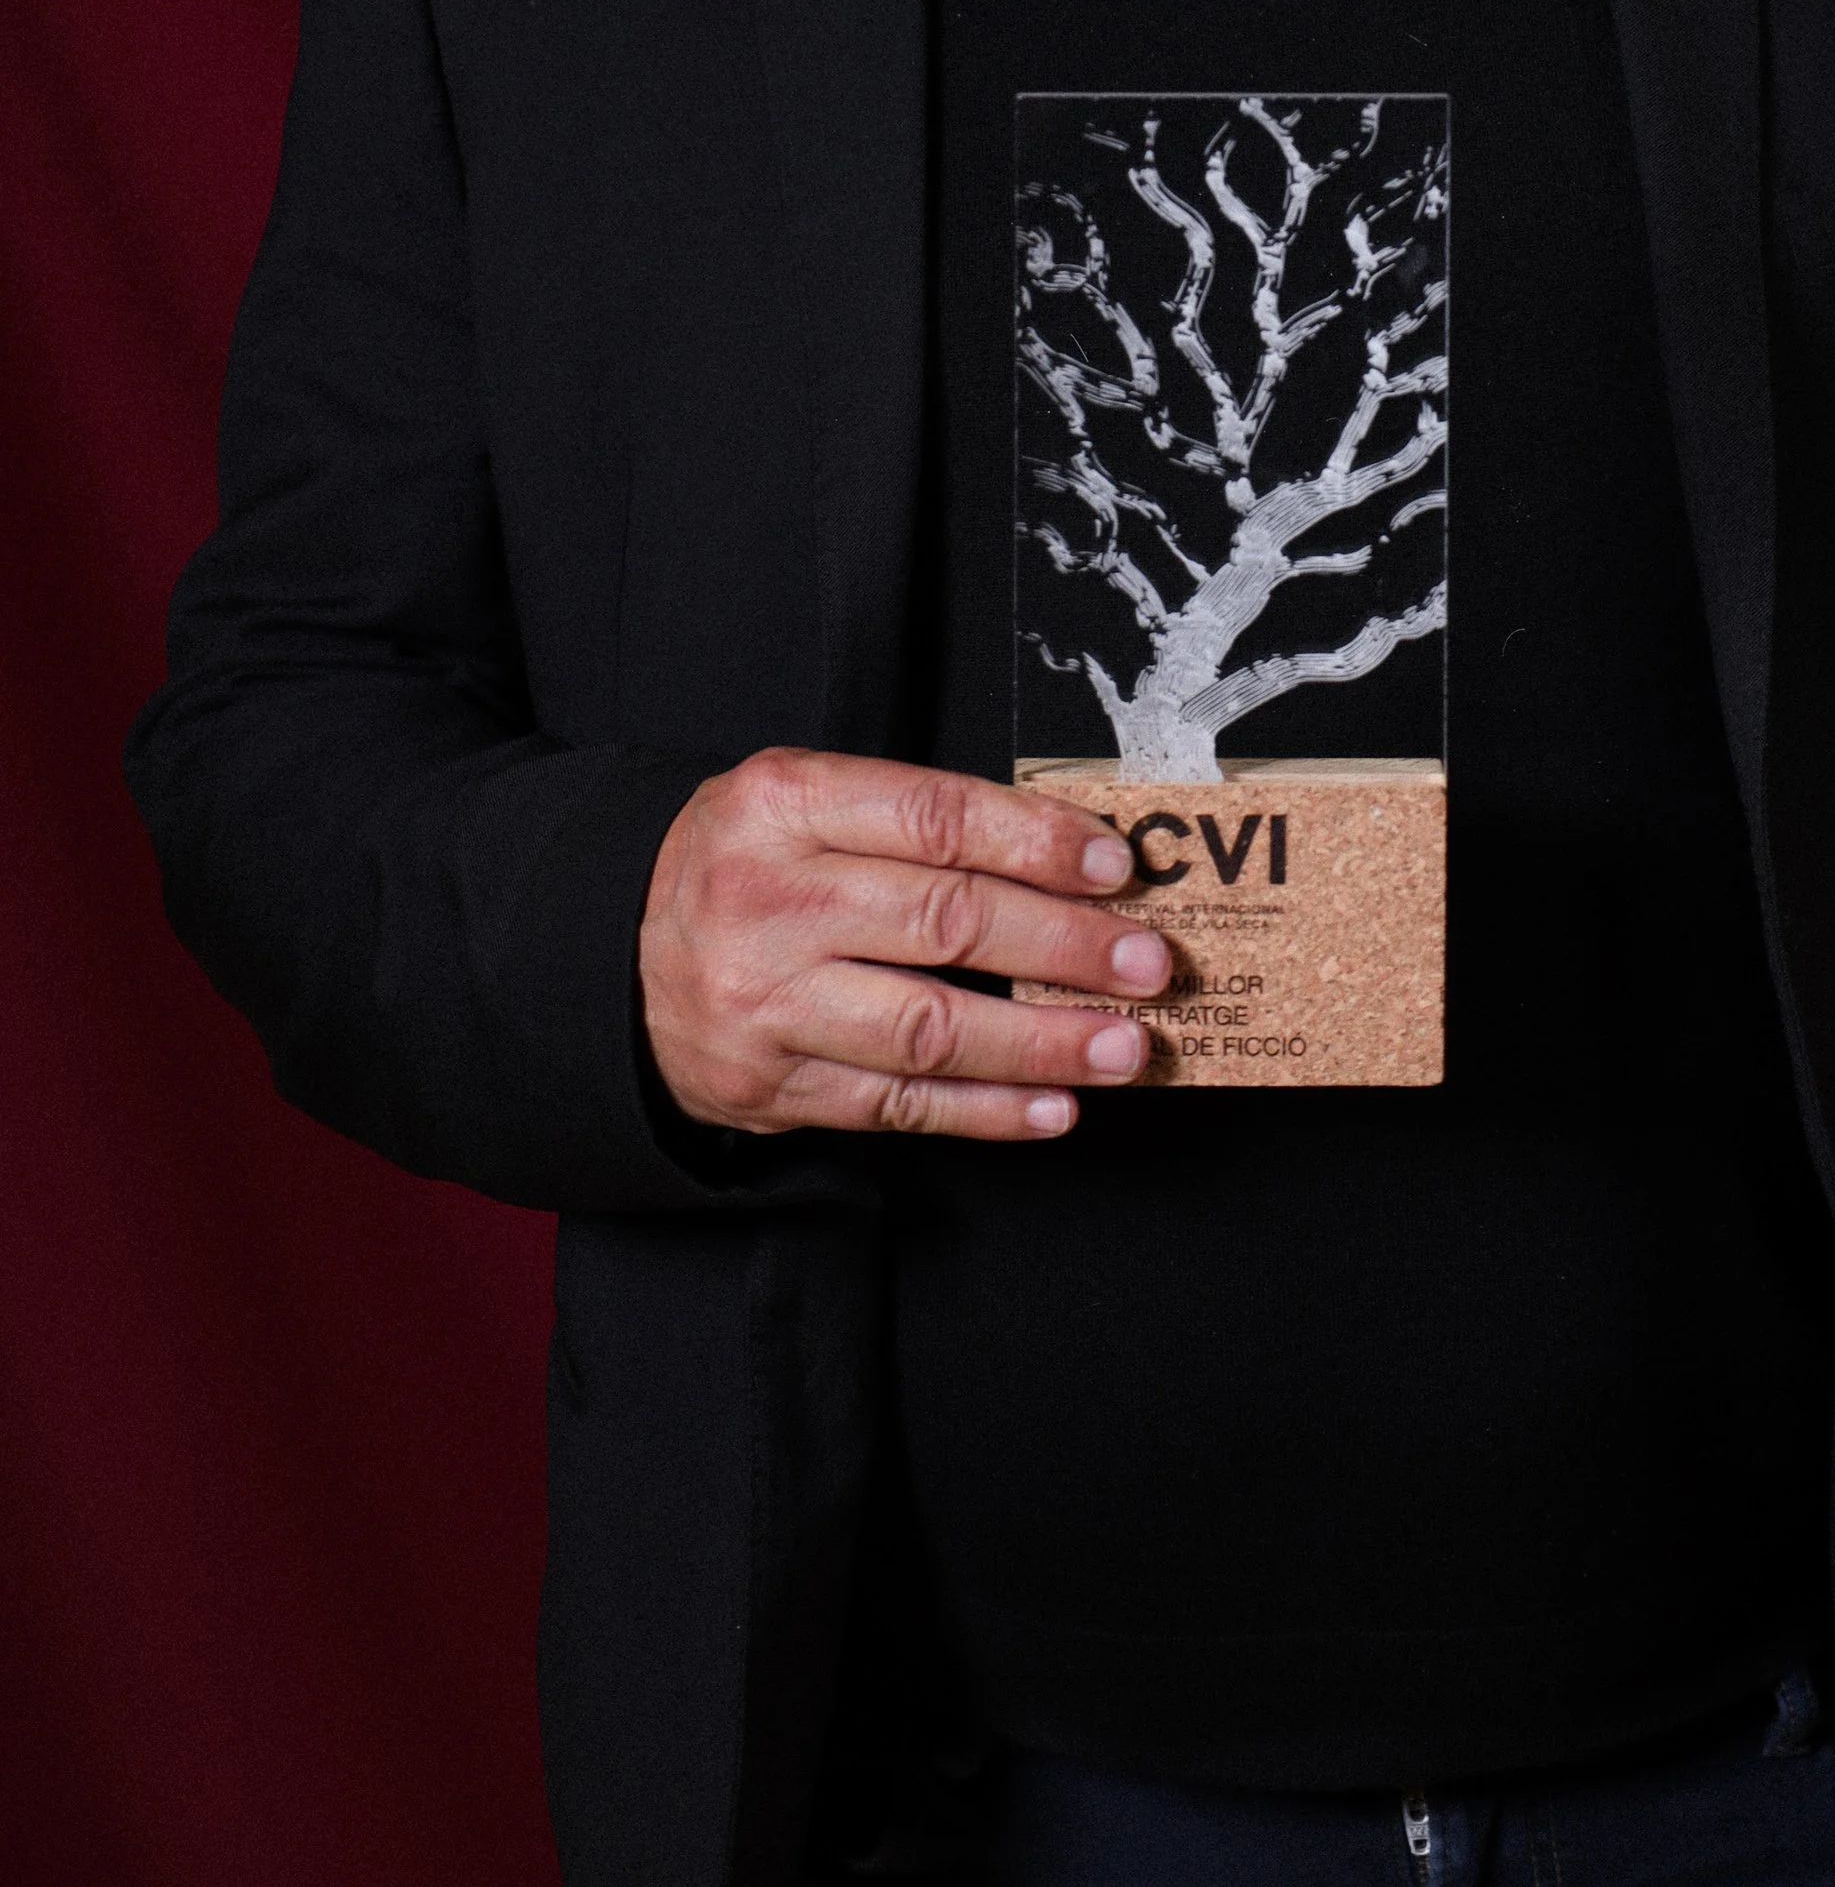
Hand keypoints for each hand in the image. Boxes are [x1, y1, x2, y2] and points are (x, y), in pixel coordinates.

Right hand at [637, 748, 1168, 1140]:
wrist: (610, 954)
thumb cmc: (745, 862)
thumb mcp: (803, 800)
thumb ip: (914, 819)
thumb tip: (1070, 858)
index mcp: (781, 803)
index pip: (934, 818)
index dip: (1036, 843)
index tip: (1115, 869)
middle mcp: (766, 900)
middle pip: (944, 922)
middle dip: (1064, 946)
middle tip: (1148, 963)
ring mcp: (763, 1003)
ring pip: (929, 1028)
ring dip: (1042, 1042)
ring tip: (1124, 1045)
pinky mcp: (768, 1086)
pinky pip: (896, 1106)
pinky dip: (985, 1110)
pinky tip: (1052, 1107)